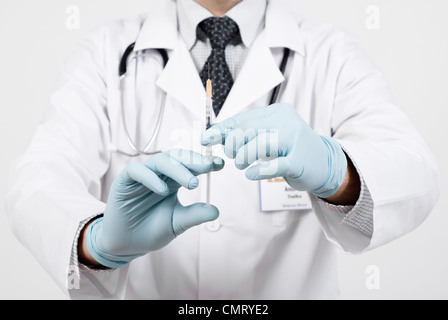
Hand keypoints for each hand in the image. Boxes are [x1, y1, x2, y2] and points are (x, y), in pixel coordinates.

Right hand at [86, 149, 224, 268]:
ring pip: (160, 161)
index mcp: (173, 180)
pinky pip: (137, 170)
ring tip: (192, 183)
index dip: (204, 163)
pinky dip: (151, 177)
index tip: (220, 164)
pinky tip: (163, 190)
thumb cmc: (151, 231)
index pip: (189, 165)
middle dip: (193, 160)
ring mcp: (142, 175)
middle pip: (176, 158)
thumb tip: (216, 211)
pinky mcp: (124, 180)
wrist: (127, 245)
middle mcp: (159, 174)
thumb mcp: (177, 223)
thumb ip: (194, 215)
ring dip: (177, 169)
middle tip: (208, 167)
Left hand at [201, 103, 346, 197]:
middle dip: (232, 144)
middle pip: (248, 129)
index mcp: (277, 112)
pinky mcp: (299, 161)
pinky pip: (275, 165)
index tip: (206, 138)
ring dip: (243, 157)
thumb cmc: (290, 149)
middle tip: (230, 155)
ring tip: (241, 164)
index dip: (222, 129)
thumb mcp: (269, 135)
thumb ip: (246, 133)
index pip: (243, 118)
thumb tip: (215, 134)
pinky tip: (250, 174)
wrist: (323, 163)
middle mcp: (286, 121)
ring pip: (259, 145)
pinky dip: (259, 170)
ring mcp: (294, 140)